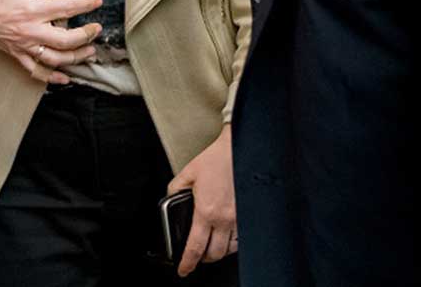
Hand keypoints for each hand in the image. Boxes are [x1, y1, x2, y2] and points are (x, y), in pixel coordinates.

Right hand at [0, 0, 101, 84]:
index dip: (85, 5)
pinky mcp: (16, 54)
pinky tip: (65, 78)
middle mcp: (30, 31)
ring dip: (76, 58)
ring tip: (89, 53)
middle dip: (86, 36)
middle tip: (96, 30)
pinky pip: (36, 71)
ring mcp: (24, 45)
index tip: (96, 2)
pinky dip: (52, 77)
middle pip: (66, 40)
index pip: (66, 8)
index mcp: (32, 10)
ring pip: (55, 58)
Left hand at [168, 125, 235, 276]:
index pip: (195, 247)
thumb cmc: (217, 159)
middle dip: (203, 259)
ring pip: (229, 249)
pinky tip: (226, 236)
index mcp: (206, 211)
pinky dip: (232, 243)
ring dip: (218, 252)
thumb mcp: (188, 173)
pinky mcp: (250, 215)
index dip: (187, 262)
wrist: (239, 150)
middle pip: (214, 254)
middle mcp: (225, 219)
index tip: (183, 269)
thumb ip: (175, 189)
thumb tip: (171, 199)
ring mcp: (240, 219)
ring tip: (210, 245)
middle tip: (196, 255)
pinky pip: (241, 238)